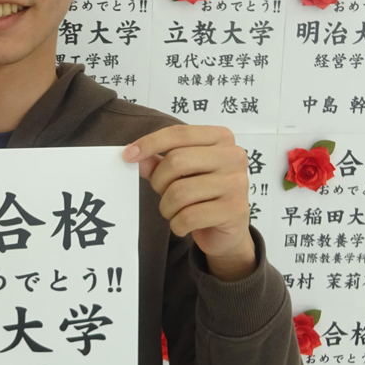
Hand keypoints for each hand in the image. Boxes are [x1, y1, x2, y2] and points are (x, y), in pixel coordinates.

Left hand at [122, 124, 254, 276]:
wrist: (227, 230)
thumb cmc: (201, 194)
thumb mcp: (179, 173)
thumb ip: (157, 161)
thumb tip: (132, 154)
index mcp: (221, 138)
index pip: (179, 134)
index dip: (150, 143)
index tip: (127, 156)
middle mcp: (234, 156)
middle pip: (176, 161)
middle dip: (159, 181)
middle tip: (160, 192)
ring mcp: (237, 183)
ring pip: (180, 192)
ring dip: (167, 207)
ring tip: (173, 211)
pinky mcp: (235, 210)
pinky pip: (189, 216)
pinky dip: (177, 224)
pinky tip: (182, 224)